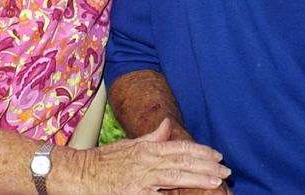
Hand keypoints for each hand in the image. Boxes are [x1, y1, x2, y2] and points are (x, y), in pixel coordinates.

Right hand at [75, 118, 229, 193]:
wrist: (80, 175)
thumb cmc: (104, 161)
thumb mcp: (130, 144)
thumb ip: (151, 137)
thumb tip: (167, 124)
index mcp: (147, 149)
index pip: (180, 148)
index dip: (201, 152)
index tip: (217, 156)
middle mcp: (146, 162)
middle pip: (182, 162)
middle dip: (206, 166)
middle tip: (225, 170)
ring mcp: (141, 181)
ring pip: (175, 177)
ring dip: (197, 178)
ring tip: (216, 180)